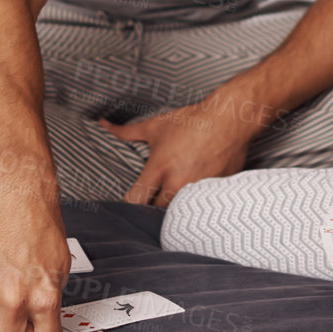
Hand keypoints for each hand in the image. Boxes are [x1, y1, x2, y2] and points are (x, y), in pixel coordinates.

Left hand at [99, 91, 258, 207]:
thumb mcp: (156, 126)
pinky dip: (193, 204)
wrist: (229, 119)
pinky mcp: (214, 191)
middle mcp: (177, 182)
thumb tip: (103, 124)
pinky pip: (198, 206)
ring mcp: (197, 189)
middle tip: (149, 204)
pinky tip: (192, 199)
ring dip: (171, 209)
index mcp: (160, 167)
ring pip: (177, 212)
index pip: (135, 200)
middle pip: (155, 211)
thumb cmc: (193, 121)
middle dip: (150, 209)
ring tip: (168, 203)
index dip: (127, 206)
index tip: (127, 205)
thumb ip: (126, 131)